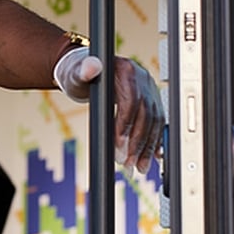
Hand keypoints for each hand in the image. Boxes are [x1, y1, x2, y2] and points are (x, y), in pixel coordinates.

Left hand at [54, 48, 163, 174]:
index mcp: (126, 70)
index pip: (130, 101)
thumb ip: (82, 71)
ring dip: (147, 148)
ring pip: (154, 122)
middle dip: (137, 143)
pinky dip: (155, 141)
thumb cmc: (78, 74)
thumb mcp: (75, 74)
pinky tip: (153, 157)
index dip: (126, 125)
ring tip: (138, 167)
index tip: (119, 147)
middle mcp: (142, 79)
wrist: (86, 72)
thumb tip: (91, 67)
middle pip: (145, 114)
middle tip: (128, 164)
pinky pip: (157, 123)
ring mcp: (149, 90)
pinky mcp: (151, 101)